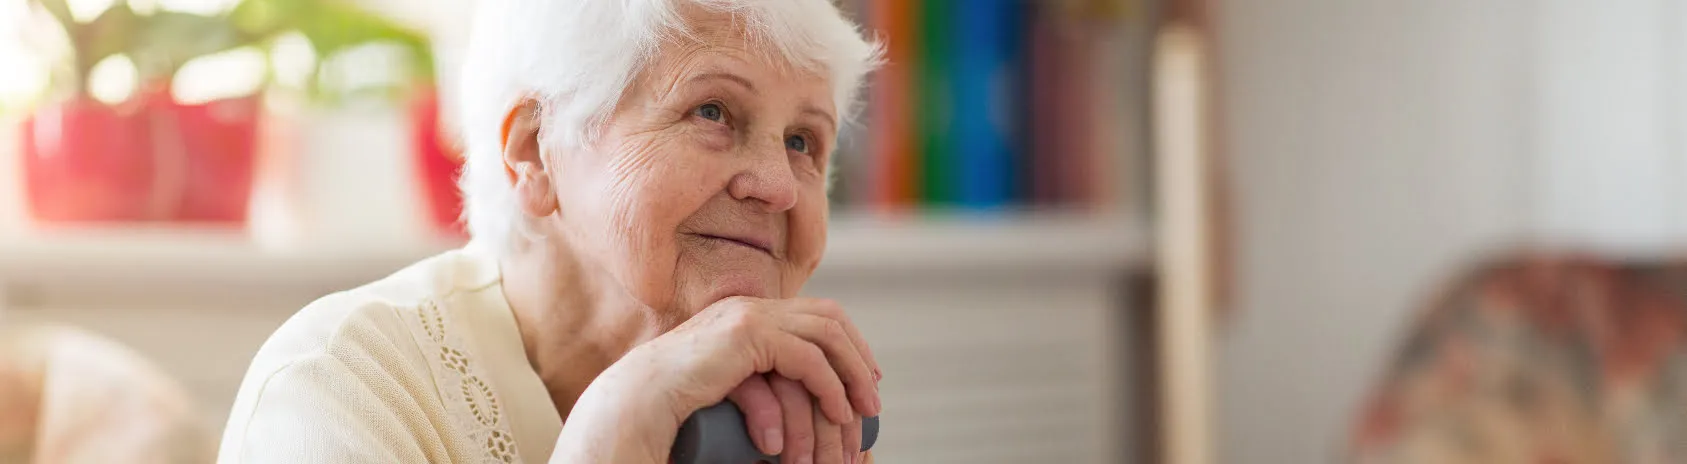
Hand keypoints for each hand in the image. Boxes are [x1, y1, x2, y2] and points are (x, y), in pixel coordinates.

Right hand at [551, 297, 880, 462]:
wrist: (638, 400)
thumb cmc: (675, 404)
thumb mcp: (726, 385)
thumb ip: (754, 379)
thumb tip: (785, 397)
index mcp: (747, 314)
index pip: (815, 313)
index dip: (848, 343)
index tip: (864, 379)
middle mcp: (751, 306)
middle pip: (829, 317)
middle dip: (858, 356)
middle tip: (873, 395)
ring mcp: (748, 316)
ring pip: (825, 334)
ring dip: (851, 374)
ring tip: (863, 411)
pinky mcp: (746, 335)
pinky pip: (806, 356)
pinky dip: (829, 385)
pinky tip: (837, 410)